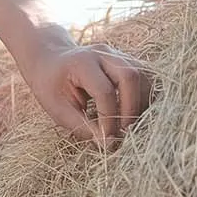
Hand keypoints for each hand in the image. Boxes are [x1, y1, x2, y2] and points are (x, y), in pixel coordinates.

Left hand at [23, 38, 152, 149]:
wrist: (50, 60)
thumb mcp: (57, 108)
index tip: (107, 139)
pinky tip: (134, 112)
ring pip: (144, 75)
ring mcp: (118, 54)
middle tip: (124, 132)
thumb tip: (107, 143)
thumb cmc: (51, 86)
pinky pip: (146, 77)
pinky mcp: (128, 60)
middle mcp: (103, 53)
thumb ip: (81, 125)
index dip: (109, 118)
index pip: (104, 91)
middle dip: (131, 108)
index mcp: (81, 62)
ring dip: (142, 103)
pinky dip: (145, 96)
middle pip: (130, 76)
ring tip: (129, 124)